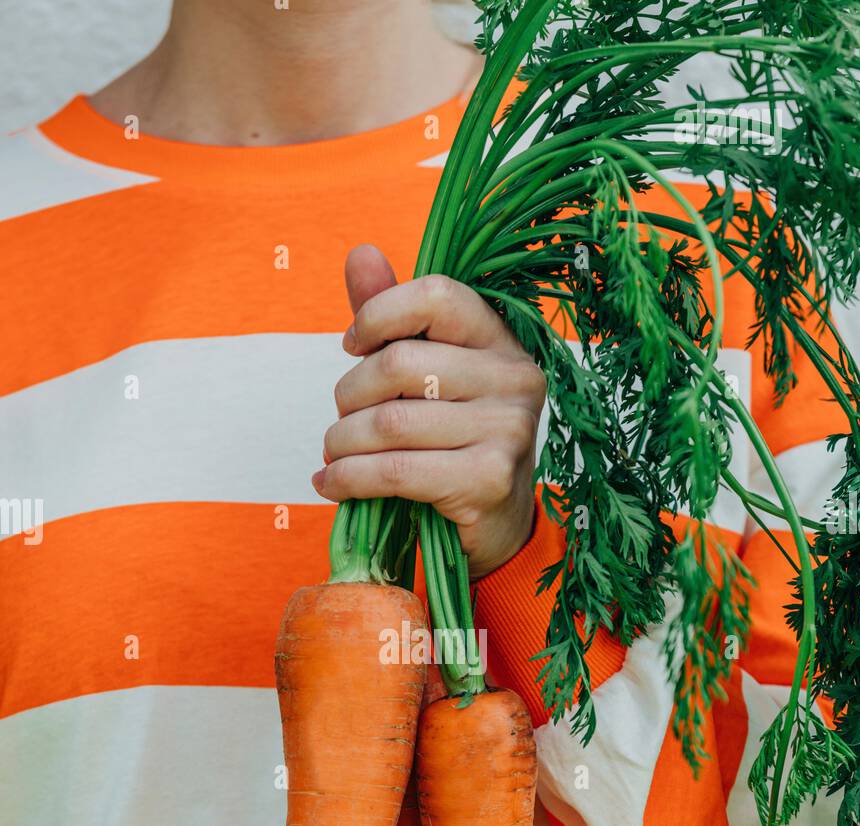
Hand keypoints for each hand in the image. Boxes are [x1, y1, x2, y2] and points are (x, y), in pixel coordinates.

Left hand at [314, 245, 545, 578]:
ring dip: (342, 444)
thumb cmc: (452, 442)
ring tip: (333, 457)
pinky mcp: (489, 480)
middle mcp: (515, 378)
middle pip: (401, 364)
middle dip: (350, 396)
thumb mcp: (426, 378)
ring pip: (390, 423)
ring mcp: (508, 430)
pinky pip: (395, 471)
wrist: (495, 526)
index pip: (436, 295)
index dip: (379, 314)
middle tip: (341, 423)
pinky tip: (333, 485)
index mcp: (500, 341)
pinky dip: (349, 479)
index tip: (352, 346)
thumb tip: (360, 254)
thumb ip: (394, 320)